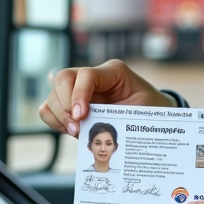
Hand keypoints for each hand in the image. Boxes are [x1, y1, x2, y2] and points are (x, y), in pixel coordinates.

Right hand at [39, 59, 172, 136]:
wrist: (153, 114)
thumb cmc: (151, 110)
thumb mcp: (143, 111)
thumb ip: (119, 117)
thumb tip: (93, 130)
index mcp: (113, 72)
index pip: (86, 74)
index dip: (79, 94)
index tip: (81, 116)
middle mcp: (93, 77)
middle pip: (63, 78)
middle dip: (65, 105)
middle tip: (77, 127)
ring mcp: (79, 89)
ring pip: (53, 94)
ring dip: (59, 115)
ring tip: (76, 131)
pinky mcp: (72, 104)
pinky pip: (50, 108)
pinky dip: (54, 120)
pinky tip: (71, 131)